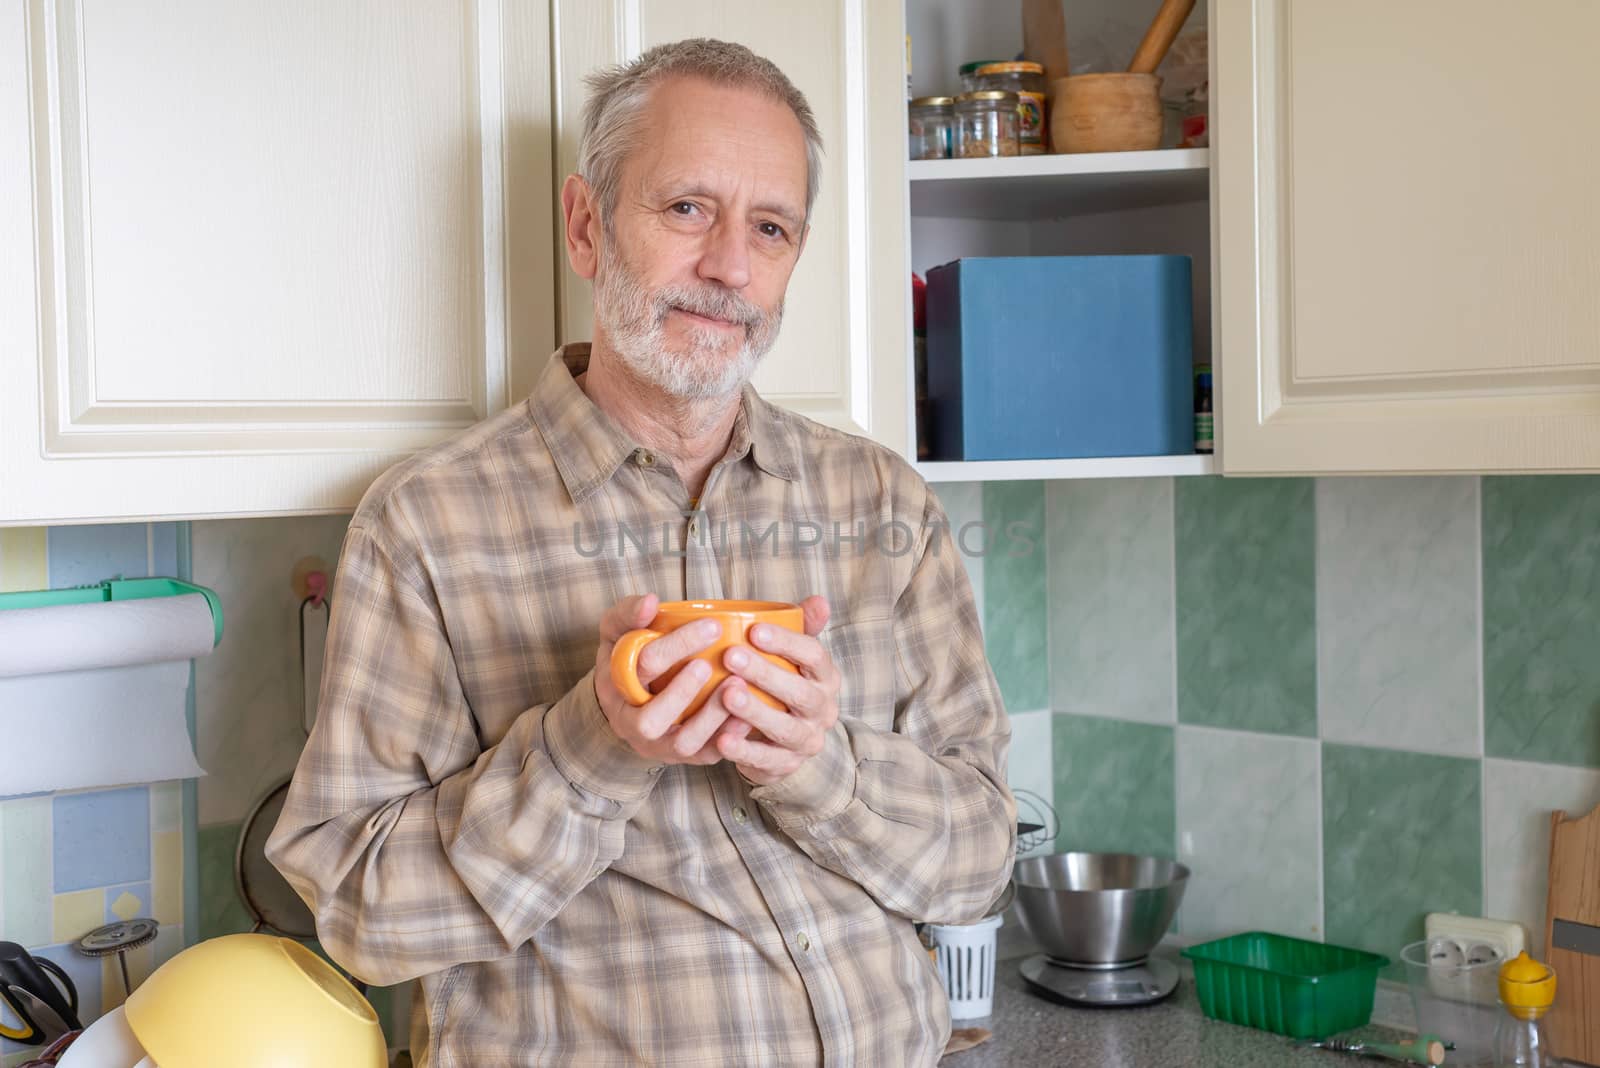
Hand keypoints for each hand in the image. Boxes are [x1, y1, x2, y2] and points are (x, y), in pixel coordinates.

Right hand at [593, 593, 753, 765]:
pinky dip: (728, 737)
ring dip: (711, 718)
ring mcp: (658, 744)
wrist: (628, 701)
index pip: (642, 667)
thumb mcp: (617, 632)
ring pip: (682, 743)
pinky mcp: (683, 756)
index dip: (677, 646)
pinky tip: (748, 716)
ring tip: (736, 687)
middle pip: (652, 717)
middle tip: (715, 664)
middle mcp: (631, 723)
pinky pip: (706, 755)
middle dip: (684, 691)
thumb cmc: (628, 658)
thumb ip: (628, 613)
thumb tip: (651, 601)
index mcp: (615, 687)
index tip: (713, 626)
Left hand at [714, 595, 840, 785]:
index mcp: (826, 677)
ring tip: (727, 695)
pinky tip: (721, 739)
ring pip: (785, 727)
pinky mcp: (787, 765)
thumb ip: (802, 628)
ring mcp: (807, 740)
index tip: (754, 630)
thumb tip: (819, 601)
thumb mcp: (794, 657)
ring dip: (756, 711)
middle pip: (800, 692)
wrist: (788, 741)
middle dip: (766, 673)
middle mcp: (823, 710)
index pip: (814, 656)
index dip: (786, 642)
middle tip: (731, 656)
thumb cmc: (785, 685)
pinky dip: (744, 750)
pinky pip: (767, 760)